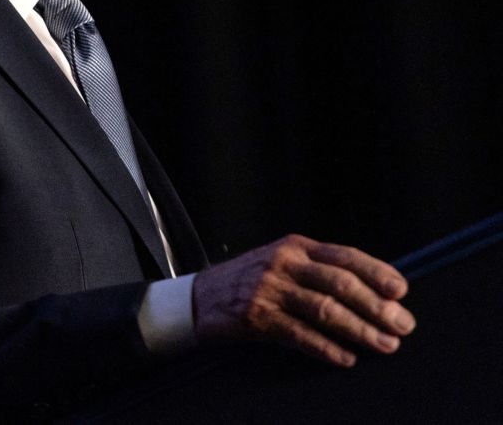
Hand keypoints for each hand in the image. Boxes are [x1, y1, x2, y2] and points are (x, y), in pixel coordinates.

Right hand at [192, 234, 415, 366]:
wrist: (202, 297)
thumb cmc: (251, 280)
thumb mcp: (282, 262)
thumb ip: (318, 270)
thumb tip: (374, 293)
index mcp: (296, 247)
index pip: (345, 256)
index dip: (376, 272)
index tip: (401, 290)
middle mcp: (284, 263)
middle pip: (340, 283)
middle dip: (377, 306)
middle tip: (402, 325)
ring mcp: (270, 290)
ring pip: (325, 310)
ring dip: (360, 330)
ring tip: (384, 345)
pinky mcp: (258, 317)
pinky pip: (300, 335)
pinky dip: (327, 348)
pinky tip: (346, 358)